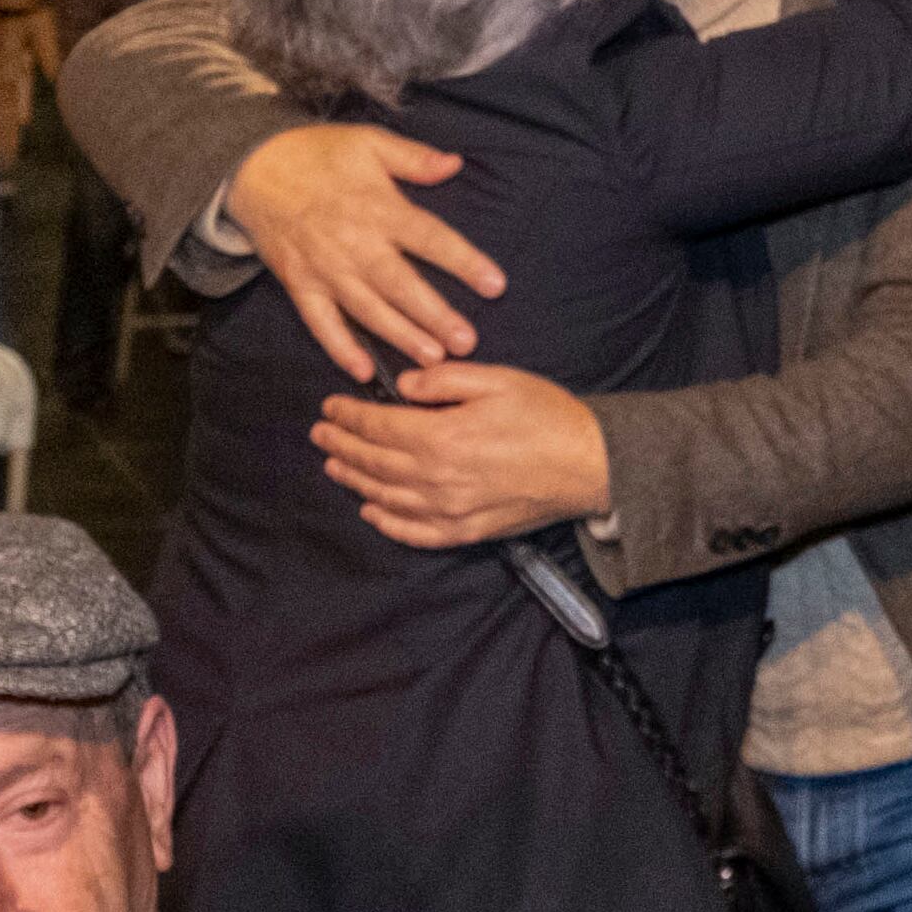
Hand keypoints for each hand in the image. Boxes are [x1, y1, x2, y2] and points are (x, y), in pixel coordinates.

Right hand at [230, 125, 505, 371]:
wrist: (252, 167)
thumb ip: (414, 157)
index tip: (495, 285)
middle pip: (400, 284)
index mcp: (379, 208)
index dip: (464, 261)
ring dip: (400, 336)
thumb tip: (455, 164)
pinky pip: (321, 322)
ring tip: (431, 360)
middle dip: (434, 315)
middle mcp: (354, 243)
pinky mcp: (300, 284)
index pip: (430, 238)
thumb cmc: (318, 153)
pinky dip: (340, 348)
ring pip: (367, 309)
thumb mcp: (369, 142)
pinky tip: (363, 371)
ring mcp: (325, 268)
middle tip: (466, 342)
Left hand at [308, 360, 613, 546]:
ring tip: (335, 466)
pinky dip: (387, 523)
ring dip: (356, 480)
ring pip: (386, 497)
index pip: (379, 425)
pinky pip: (415, 532)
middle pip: (375, 462)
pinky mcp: (467, 531)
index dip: (350, 415)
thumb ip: (445, 379)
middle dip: (343, 445)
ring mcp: (450, 510)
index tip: (331, 407)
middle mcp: (438, 478)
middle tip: (321, 435)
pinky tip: (372, 511)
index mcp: (442, 437)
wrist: (590, 464)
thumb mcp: (497, 380)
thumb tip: (405, 385)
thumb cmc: (547, 417)